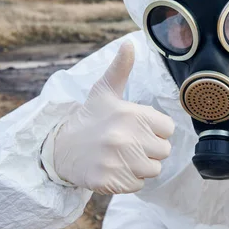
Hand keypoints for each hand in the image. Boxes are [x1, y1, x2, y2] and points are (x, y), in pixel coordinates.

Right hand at [52, 41, 173, 193]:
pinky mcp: (109, 181)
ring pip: (153, 170)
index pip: (168, 129)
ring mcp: (117, 161)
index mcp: (131, 114)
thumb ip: (121, 68)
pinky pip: (138, 185)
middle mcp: (125, 137)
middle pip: (164, 151)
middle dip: (149, 148)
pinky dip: (128, 180)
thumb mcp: (105, 91)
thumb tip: (130, 43)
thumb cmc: (90, 119)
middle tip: (127, 143)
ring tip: (121, 155)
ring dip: (140, 166)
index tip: (136, 128)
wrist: (60, 148)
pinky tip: (113, 168)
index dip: (154, 129)